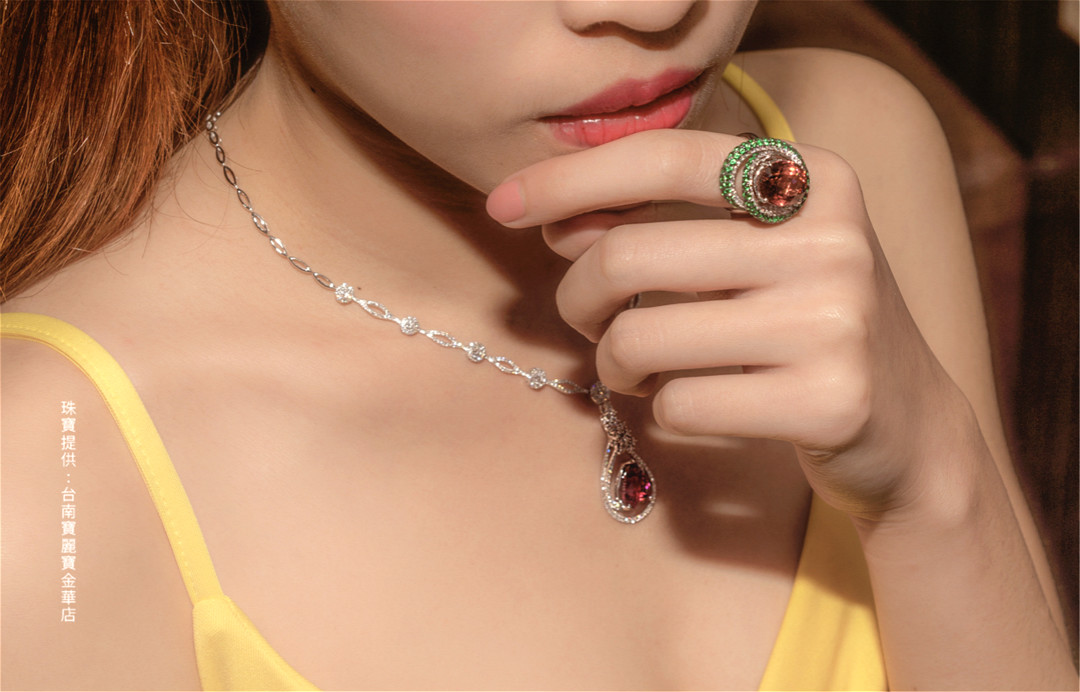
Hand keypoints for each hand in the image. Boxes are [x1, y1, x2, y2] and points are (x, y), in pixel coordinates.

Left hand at [486, 128, 977, 521]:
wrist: (907, 427)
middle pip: (629, 256)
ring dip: (613, 362)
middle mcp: (833, 238)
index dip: (570, 177)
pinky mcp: (831, 400)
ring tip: (634, 368)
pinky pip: (679, 404)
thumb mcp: (757, 252)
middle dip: (577, 295)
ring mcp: (838, 321)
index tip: (504, 207)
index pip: (664, 155)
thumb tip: (551, 216)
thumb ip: (668, 221)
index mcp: (812, 178)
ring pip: (641, 340)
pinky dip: (660, 408)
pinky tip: (690, 403)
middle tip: (583, 317)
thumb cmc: (801, 325)